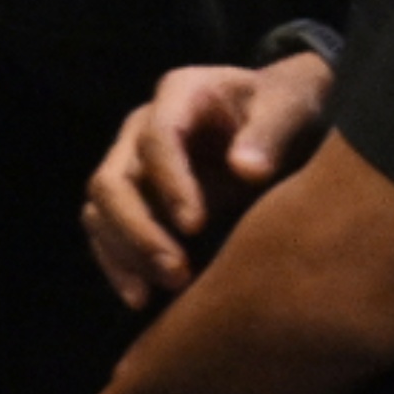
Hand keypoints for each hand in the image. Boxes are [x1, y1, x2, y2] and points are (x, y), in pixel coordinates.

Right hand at [81, 46, 335, 313]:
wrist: (279, 120)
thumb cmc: (286, 105)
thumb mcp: (292, 103)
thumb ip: (272, 131)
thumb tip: (245, 169)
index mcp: (180, 94)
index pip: (157, 137)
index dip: (170, 183)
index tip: (195, 226)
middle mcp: (141, 128)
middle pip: (112, 181)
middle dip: (139, 231)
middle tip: (178, 272)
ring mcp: (131, 164)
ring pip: (101, 211)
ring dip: (127, 254)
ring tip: (171, 286)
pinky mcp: (133, 200)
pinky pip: (105, 233)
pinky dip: (118, 267)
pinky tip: (142, 299)